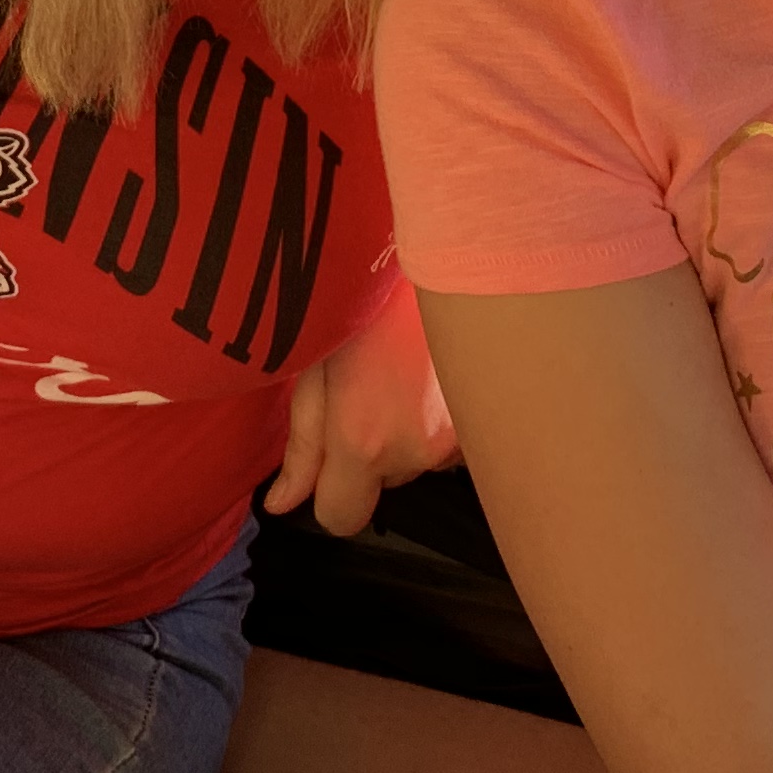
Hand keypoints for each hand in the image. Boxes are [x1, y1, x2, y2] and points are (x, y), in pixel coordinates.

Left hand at [264, 278, 455, 535]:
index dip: (331, 493)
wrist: (446, 253)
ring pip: (423, 461)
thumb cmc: (368, 299)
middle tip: (374, 386)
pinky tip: (438, 374)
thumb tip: (281, 505)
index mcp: (362, 440)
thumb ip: (301, 444)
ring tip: (408, 372)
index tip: (334, 455)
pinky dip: (447, 419)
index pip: (341, 518)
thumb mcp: (315, 365)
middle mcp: (415, 451)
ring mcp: (460, 439)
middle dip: (375, 450)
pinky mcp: (492, 423)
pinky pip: (457, 443)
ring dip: (413, 433)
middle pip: (385, 483)